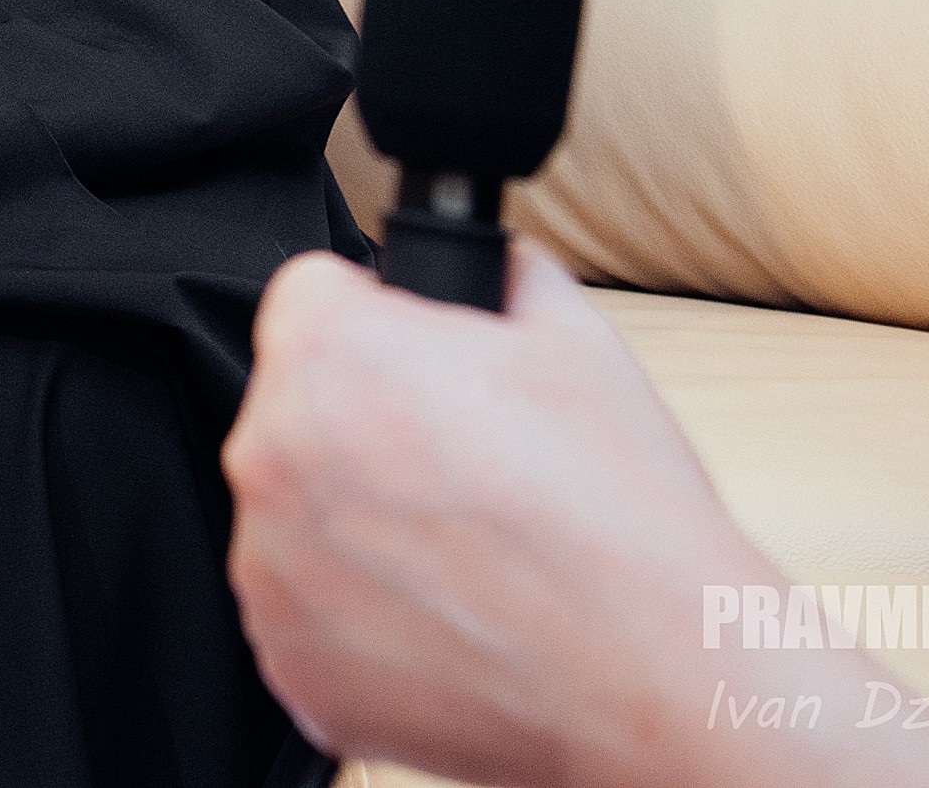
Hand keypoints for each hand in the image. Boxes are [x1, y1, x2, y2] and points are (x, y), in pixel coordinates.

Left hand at [223, 245, 928, 787]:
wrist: (660, 673)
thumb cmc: (620, 511)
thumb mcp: (574, 334)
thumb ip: (497, 271)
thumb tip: (480, 256)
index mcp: (327, 355)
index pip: (312, 296)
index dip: (377, 322)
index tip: (419, 367)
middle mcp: (270, 455)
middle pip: (297, 410)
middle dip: (364, 427)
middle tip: (458, 470)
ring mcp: (268, 569)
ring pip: (299, 515)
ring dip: (356, 526)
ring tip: (461, 554)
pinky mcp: (286, 660)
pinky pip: (304, 612)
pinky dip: (357, 618)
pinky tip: (445, 617)